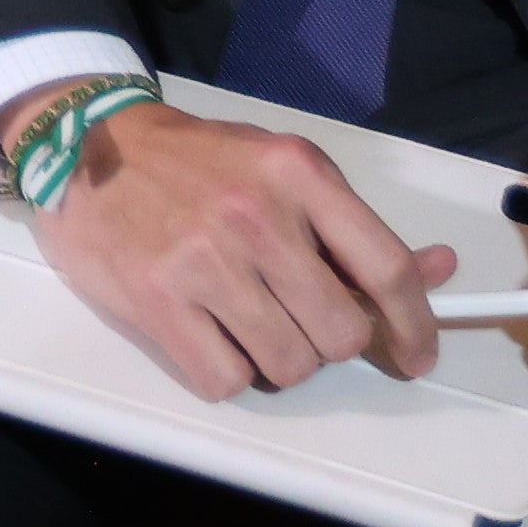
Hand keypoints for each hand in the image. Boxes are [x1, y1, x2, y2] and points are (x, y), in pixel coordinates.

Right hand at [27, 100, 451, 401]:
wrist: (89, 147)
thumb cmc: (198, 164)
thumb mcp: (283, 172)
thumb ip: (352, 228)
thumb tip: (438, 269)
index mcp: (298, 174)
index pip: (384, 266)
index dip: (413, 324)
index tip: (417, 355)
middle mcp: (256, 215)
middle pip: (339, 333)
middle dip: (328, 342)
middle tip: (300, 321)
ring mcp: (203, 260)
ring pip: (288, 365)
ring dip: (279, 360)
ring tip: (250, 323)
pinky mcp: (156, 300)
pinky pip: (226, 379)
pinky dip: (227, 371)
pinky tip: (210, 334)